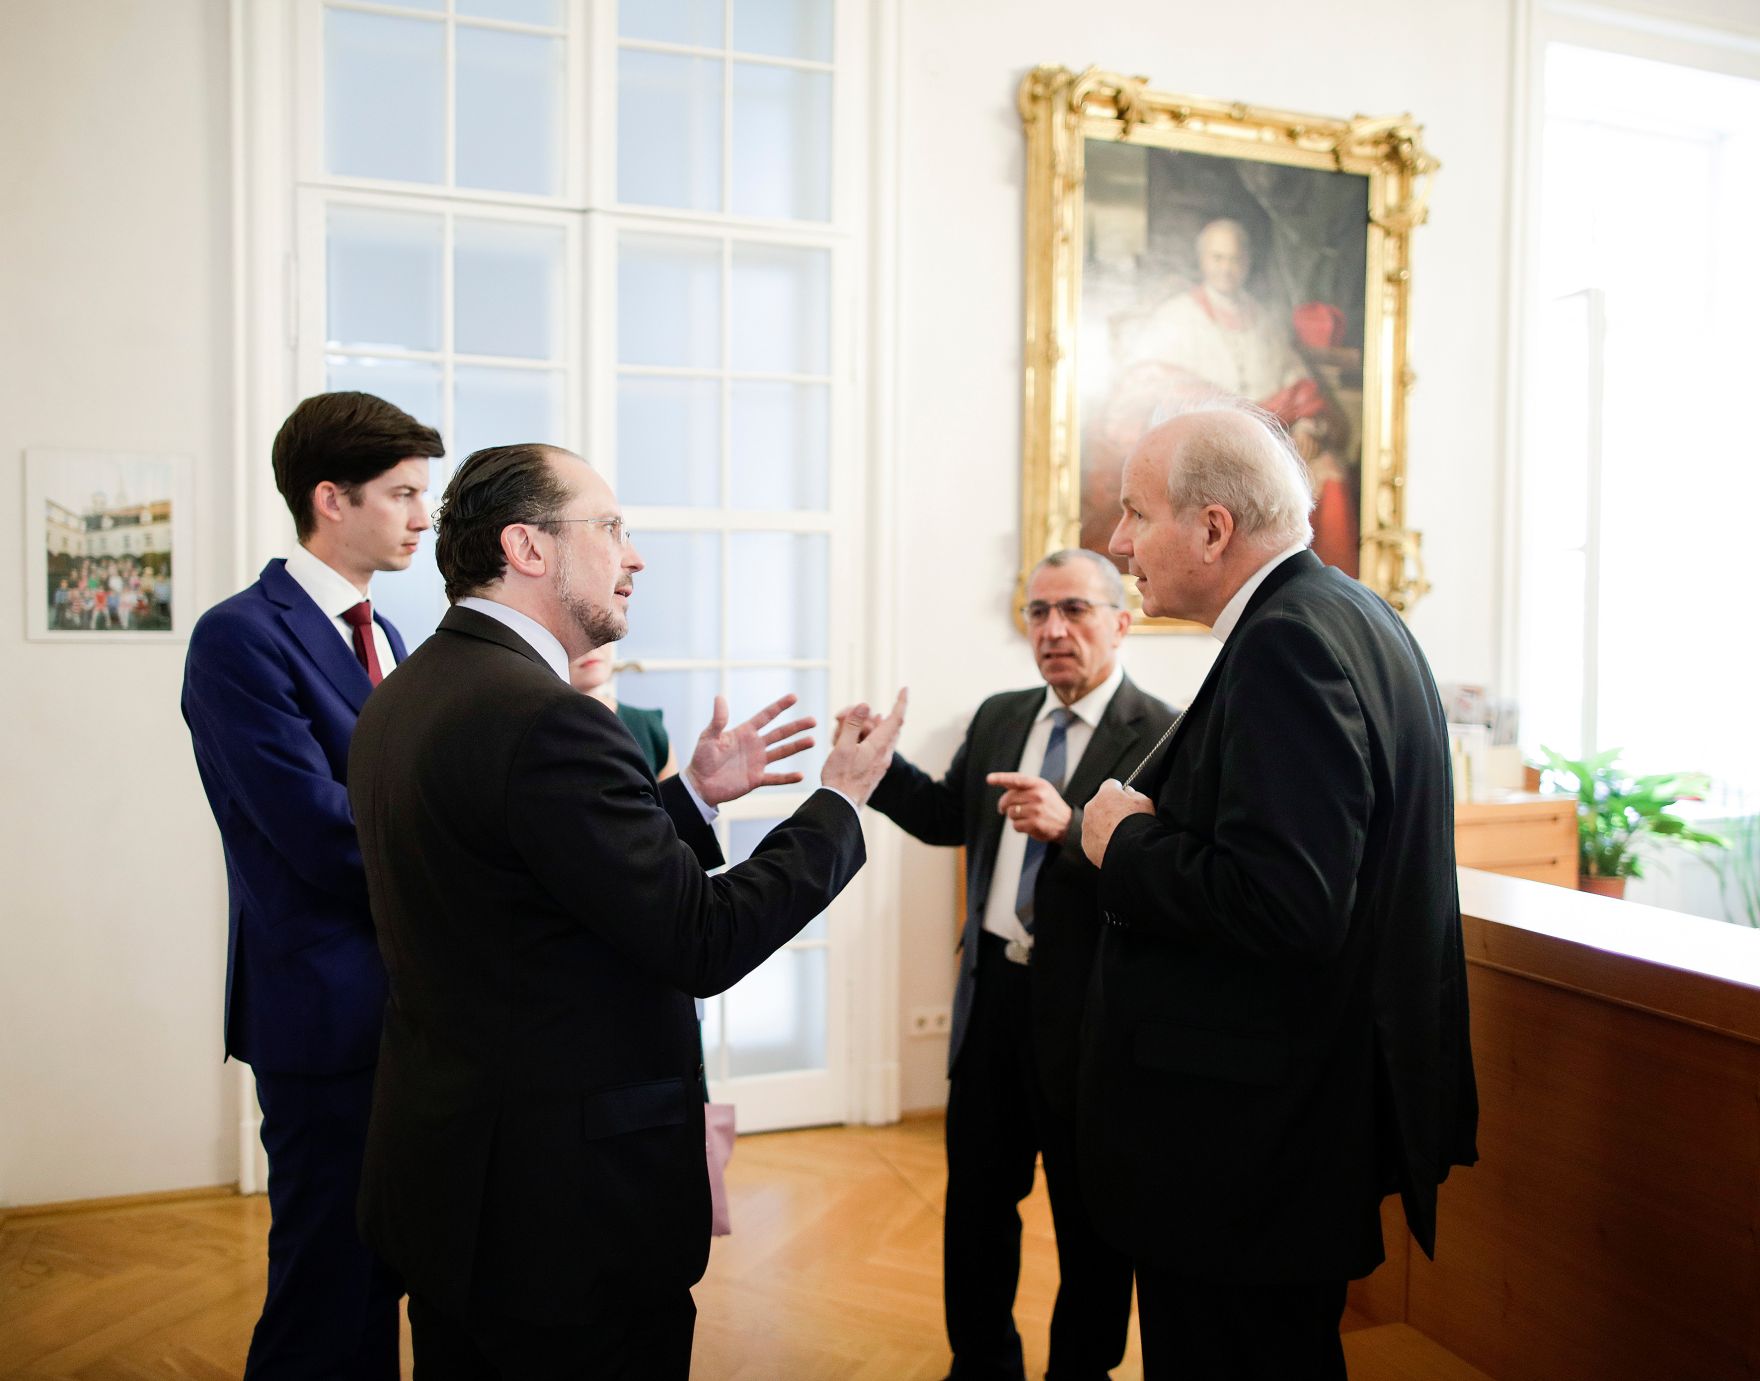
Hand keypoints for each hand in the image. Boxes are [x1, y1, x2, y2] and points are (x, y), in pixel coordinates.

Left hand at [684, 693, 815, 806]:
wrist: (700, 784)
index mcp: (745, 733)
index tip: (794, 697)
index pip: (766, 716)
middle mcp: (755, 745)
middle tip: (813, 720)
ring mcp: (757, 762)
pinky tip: (801, 776)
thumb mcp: (708, 736)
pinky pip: (775, 778)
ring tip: (813, 741)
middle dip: (796, 726)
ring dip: (797, 747)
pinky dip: (787, 778)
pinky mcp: (756, 779)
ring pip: (782, 752)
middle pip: (780, 733)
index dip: (779, 707)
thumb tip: (720, 697)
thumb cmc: (702, 758)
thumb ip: (718, 719)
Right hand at [821, 689, 908, 806]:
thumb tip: (865, 704)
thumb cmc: (840, 777)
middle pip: (887, 727)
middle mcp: (884, 754)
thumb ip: (854, 724)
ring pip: (880, 738)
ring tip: (841, 727)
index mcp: (879, 746)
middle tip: (844, 715)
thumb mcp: (843, 747)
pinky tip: (858, 738)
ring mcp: (881, 763)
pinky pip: (876, 748)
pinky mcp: (875, 770)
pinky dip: (866, 739)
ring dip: (865, 728)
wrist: (841, 805)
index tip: (905, 689)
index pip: (896, 719)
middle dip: (869, 716)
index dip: (901, 702)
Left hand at [986, 771, 1071, 843]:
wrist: (1066, 823)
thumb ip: (1023, 785)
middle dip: (1004, 805)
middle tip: (1003, 809)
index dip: (1001, 778)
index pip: (1017, 780)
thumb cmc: (1049, 804)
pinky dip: (1018, 826)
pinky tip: (1028, 824)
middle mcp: (1038, 796)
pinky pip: (1015, 825)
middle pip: (1009, 799)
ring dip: (1014, 816)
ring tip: (1025, 816)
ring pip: (1011, 813)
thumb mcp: (1041, 789)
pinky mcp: (1035, 824)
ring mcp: (1036, 810)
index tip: (989, 779)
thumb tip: (1000, 781)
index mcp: (1039, 784)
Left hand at [1081, 778, 1153, 866]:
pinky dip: (1100, 840)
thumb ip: (1134, 794)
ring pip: (1094, 821)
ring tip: (1119, 835)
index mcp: (1106, 794)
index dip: (1119, 791)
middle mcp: (1091, 807)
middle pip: (1100, 803)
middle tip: (1123, 819)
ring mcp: (1086, 825)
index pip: (1110, 784)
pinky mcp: (1085, 842)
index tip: (1124, 797)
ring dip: (1103, 825)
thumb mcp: (1144, 802)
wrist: (1131, 851)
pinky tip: (1113, 845)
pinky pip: (1092, 838)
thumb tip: (1127, 792)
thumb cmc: (1139, 824)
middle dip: (1109, 809)